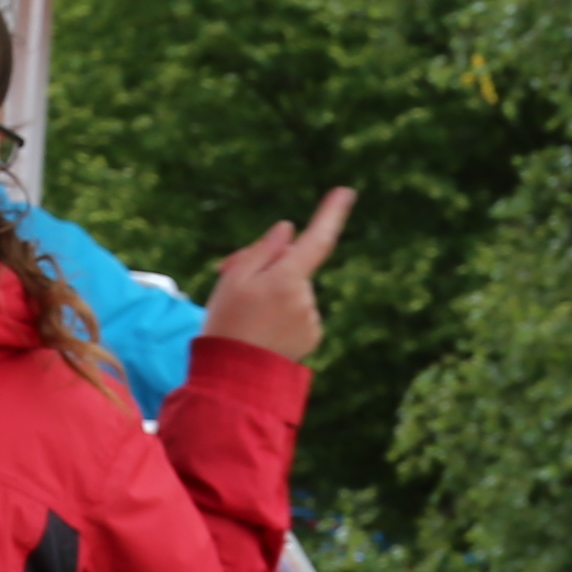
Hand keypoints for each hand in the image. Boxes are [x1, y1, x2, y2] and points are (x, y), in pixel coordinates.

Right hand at [196, 186, 354, 363]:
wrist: (233, 380)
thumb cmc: (226, 325)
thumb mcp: (233, 280)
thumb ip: (263, 250)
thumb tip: (289, 230)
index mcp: (288, 279)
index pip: (317, 240)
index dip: (332, 214)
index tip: (346, 192)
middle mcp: (307, 298)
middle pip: (294, 267)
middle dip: (270, 268)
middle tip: (229, 279)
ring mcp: (312, 320)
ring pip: (294, 291)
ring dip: (274, 294)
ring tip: (245, 316)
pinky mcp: (312, 337)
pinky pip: (298, 313)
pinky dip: (282, 315)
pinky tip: (261, 330)